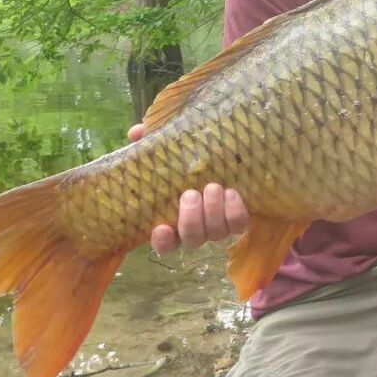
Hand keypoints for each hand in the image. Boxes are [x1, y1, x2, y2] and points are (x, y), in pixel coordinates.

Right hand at [129, 124, 250, 253]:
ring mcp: (219, 224)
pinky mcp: (239, 216)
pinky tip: (232, 193)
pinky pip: (239, 224)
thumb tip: (136, 132)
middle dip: (192, 219)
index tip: (162, 228)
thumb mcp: (166, 150)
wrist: (226, 154)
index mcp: (173, 218)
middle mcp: (197, 227)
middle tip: (190, 194)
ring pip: (216, 233)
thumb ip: (149, 143)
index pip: (165, 244)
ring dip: (213, 213)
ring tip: (213, 187)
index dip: (163, 242)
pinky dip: (235, 211)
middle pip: (193, 239)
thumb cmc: (187, 159)